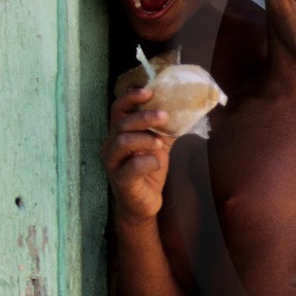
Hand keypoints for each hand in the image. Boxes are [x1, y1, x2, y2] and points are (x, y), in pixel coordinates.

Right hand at [102, 87, 172, 223]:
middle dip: (144, 117)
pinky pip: (131, 167)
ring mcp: (113, 163)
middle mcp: (111, 145)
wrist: (143, 204)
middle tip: (165, 116)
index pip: (118, 109)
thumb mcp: (159, 145)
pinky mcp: (120, 181)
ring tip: (161, 143)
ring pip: (122, 141)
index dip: (130, 98)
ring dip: (145, 138)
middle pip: (121, 123)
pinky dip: (147, 162)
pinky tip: (157, 164)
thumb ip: (165, 128)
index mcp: (119, 133)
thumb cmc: (147, 171)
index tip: (149, 91)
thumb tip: (184, 109)